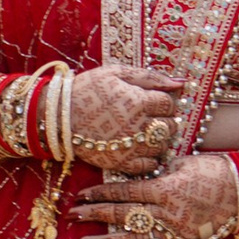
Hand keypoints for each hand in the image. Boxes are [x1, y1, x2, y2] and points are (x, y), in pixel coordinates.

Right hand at [64, 65, 181, 167]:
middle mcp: (138, 126)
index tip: (153, 102)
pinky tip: (141, 149)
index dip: (164, 102)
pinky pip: (148, 166)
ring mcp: (130, 147)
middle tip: (151, 117)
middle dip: (165, 120)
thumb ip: (149, 77)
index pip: (169, 104)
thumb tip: (180, 82)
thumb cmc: (87, 89)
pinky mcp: (120, 163)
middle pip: (170, 126)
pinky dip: (149, 159)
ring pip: (162, 147)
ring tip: (145, 133)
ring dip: (159, 140)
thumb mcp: (116, 73)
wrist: (58, 115)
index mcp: (139, 100)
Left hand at [74, 152, 238, 238]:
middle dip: (94, 216)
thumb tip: (137, 177)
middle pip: (122, 215)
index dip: (100, 193)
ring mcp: (175, 233)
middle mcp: (165, 213)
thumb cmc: (214, 170)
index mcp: (163, 188)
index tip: (81, 194)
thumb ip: (157, 173)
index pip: (123, 192)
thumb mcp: (182, 163)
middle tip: (72, 217)